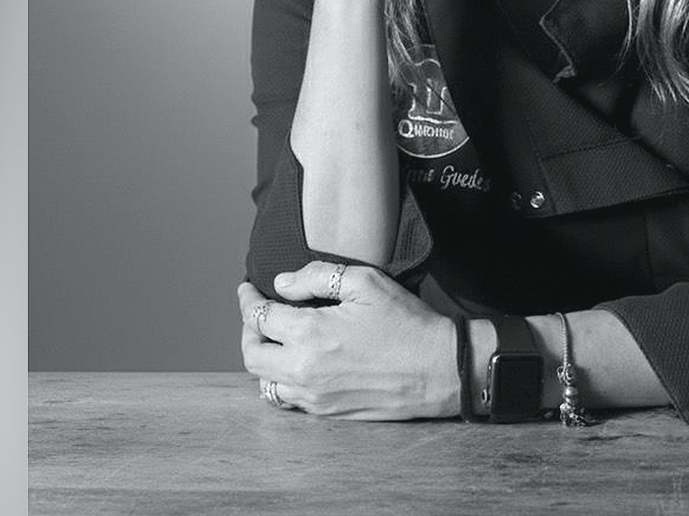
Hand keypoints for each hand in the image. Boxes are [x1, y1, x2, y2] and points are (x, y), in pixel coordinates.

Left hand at [238, 262, 457, 419]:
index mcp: (310, 334)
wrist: (440, 369)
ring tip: (274, 341)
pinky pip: (287, 400)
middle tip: (258, 315)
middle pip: (252, 354)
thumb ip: (317, 276)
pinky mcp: (328, 412)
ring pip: (265, 382)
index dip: (248, 300)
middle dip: (248, 331)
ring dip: (263, 359)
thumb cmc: (408, 324)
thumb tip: (282, 284)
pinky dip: (280, 382)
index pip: (259, 317)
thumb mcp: (366, 282)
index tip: (248, 290)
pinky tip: (294, 366)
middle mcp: (304, 370)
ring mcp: (315, 396)